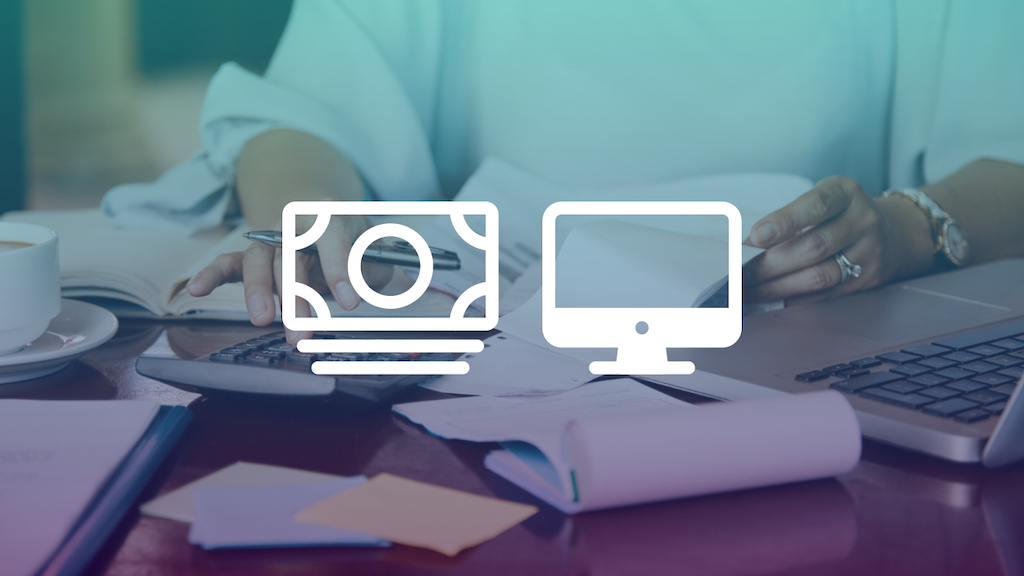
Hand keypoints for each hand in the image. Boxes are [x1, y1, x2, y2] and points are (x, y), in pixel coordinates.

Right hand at [186, 215, 392, 343]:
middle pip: (290, 255)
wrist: (328, 220)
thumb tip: (354, 290)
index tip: (350, 302)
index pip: (332, 237)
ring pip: (259, 260)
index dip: (340, 268)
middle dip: (295, 294)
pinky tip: (196, 289)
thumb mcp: (374, 252)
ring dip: (259, 292)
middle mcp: (295, 223)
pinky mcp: (253, 255)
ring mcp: (270, 238)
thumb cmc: (354, 243)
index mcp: (331, 215)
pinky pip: (229, 262)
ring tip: (262, 321)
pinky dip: (211, 274)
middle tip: (301, 329)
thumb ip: (367, 268)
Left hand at [742, 176, 919, 304]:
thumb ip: (788, 218)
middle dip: (769, 264)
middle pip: (813, 247)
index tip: (756, 236)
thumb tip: (744, 247)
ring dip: (778, 287)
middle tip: (738, 275)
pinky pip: (826, 295)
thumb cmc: (839, 214)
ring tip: (748, 292)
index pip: (816, 205)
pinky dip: (795, 299)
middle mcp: (863, 221)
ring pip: (820, 276)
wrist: (893, 233)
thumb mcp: (820, 201)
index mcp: (846, 193)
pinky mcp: (868, 280)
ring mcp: (870, 252)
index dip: (785, 221)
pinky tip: (772, 300)